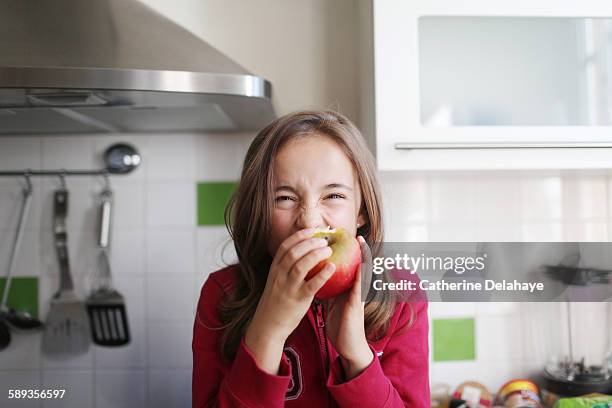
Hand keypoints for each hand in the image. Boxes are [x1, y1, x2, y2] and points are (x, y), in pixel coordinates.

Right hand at [245, 228, 335, 373]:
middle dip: (310, 242)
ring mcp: (287, 287)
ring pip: (301, 265)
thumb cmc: (276, 303)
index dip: (299, 236)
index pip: (285, 246)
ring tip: (329, 250)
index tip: (312, 230)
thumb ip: (286, 268)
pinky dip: (322, 274)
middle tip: (324, 239)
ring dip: (316, 254)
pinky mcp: (297, 300)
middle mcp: (279, 276)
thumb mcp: (276, 281)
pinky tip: (333, 267)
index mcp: (275, 269)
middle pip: (294, 252)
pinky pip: (311, 284)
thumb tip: (302, 253)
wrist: (268, 326)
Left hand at [324, 236, 373, 379]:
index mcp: (349, 288)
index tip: (346, 238)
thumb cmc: (340, 324)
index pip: (350, 267)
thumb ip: (328, 289)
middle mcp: (357, 290)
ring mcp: (359, 296)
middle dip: (360, 251)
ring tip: (362, 243)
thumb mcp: (332, 302)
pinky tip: (361, 265)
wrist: (348, 345)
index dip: (349, 253)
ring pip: (364, 273)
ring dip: (364, 257)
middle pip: (360, 266)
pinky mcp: (357, 304)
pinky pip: (360, 287)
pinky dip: (361, 275)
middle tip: (358, 235)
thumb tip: (317, 276)